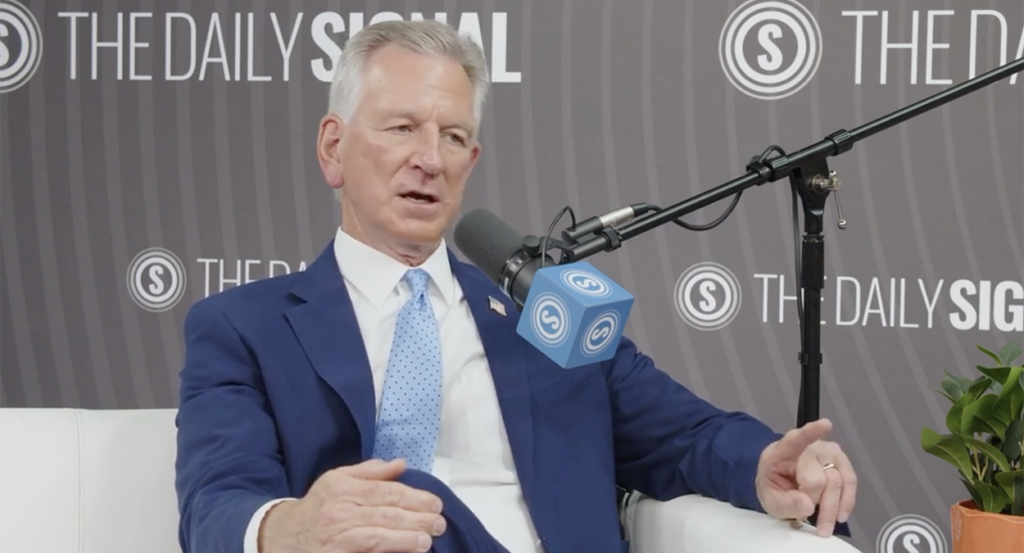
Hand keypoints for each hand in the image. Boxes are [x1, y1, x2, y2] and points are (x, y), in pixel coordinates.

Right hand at [259, 458, 445, 552]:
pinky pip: (366, 550)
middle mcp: (339, 508)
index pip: (386, 491)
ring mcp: (336, 533)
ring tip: (428, 539)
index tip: (436, 504)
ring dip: (406, 537)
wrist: (280, 536)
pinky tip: (408, 550)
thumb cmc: (316, 507)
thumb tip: (401, 464)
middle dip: (418, 517)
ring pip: (377, 534)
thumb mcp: (336, 480)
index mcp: (343, 486)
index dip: (414, 497)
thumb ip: (369, 472)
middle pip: (386, 512)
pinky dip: (389, 549)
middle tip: (439, 522)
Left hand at [755, 418, 857, 537]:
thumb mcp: (771, 501)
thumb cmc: (776, 487)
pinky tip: (840, 515)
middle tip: (806, 513)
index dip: (811, 433)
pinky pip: (850, 482)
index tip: (825, 425)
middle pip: (819, 480)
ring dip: (832, 507)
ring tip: (822, 523)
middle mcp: (808, 447)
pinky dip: (846, 502)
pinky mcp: (841, 461)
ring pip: (838, 482)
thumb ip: (786, 504)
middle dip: (815, 503)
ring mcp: (827, 452)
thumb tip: (808, 506)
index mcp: (781, 452)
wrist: (783, 484)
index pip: (795, 440)